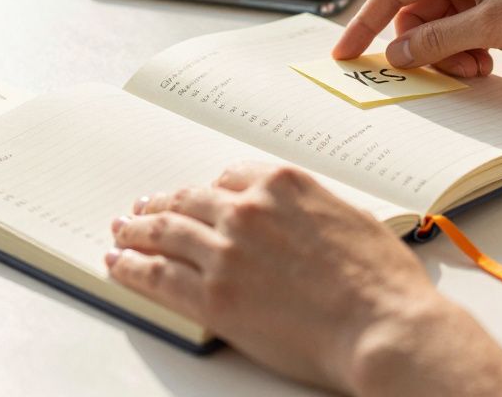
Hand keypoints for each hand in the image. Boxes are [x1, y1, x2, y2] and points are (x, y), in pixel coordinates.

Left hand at [106, 164, 452, 391]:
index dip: (206, 189)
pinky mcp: (213, 296)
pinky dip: (132, 268)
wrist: (381, 325)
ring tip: (122, 234)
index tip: (194, 196)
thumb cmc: (381, 281)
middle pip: (188, 200)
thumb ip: (314, 210)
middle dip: (161, 205)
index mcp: (283, 184)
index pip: (228, 177)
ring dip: (136, 232)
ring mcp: (226, 251)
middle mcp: (248, 209)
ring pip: (165, 233)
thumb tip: (303, 219)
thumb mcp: (352, 218)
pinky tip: (120, 265)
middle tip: (143, 210)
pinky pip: (158, 275)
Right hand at [333, 0, 501, 76]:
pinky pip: (459, 39)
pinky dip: (465, 57)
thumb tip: (395, 55)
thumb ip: (437, 40)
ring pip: (437, 32)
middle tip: (441, 71)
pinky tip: (488, 65)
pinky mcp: (495, 13)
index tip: (346, 53)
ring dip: (447, 57)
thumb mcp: (491, 25)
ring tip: (476, 68)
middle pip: (414, 16)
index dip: (365, 23)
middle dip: (422, 48)